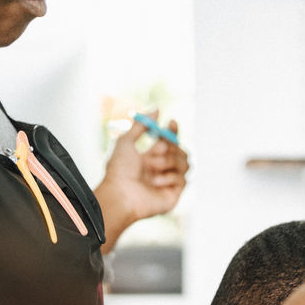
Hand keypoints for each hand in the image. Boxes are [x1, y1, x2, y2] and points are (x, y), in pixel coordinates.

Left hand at [94, 113, 189, 252]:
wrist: (120, 194)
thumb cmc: (119, 170)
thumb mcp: (126, 141)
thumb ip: (142, 125)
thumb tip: (157, 109)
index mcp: (149, 159)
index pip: (169, 142)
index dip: (172, 131)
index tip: (171, 122)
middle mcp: (160, 171)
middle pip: (180, 151)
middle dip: (171, 146)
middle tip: (158, 149)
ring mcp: (168, 183)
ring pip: (185, 163)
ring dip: (169, 161)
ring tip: (153, 167)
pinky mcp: (174, 195)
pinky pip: (183, 179)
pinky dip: (169, 177)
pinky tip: (154, 183)